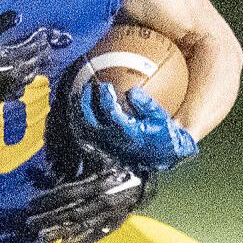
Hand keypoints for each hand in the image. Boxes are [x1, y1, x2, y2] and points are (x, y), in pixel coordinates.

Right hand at [0, 10, 64, 103]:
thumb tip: (17, 15)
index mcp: (5, 58)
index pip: (32, 48)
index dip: (40, 41)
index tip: (45, 34)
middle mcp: (10, 75)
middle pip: (34, 63)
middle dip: (41, 53)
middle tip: (45, 44)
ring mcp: (6, 88)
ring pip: (30, 77)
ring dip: (35, 66)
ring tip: (37, 57)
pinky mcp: (1, 96)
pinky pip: (21, 90)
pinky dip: (24, 81)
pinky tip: (22, 74)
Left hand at [20, 161, 153, 242]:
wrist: (146, 181)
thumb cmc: (120, 166)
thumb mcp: (103, 156)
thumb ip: (86, 153)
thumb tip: (69, 147)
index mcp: (99, 182)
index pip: (68, 192)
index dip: (48, 199)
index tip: (30, 204)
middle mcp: (104, 200)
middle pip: (71, 212)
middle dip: (49, 218)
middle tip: (29, 223)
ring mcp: (110, 215)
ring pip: (81, 226)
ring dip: (59, 233)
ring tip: (41, 237)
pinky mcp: (115, 224)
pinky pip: (96, 236)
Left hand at [71, 84, 197, 172]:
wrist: (164, 157)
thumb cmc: (163, 134)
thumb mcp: (158, 116)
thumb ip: (144, 103)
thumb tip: (130, 91)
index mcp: (129, 133)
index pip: (109, 112)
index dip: (105, 96)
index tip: (106, 86)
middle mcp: (114, 142)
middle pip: (90, 121)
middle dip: (86, 101)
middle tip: (89, 87)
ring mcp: (107, 147)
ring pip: (83, 130)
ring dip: (78, 112)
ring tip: (80, 96)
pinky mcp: (103, 150)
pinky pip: (84, 137)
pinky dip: (78, 123)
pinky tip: (80, 111)